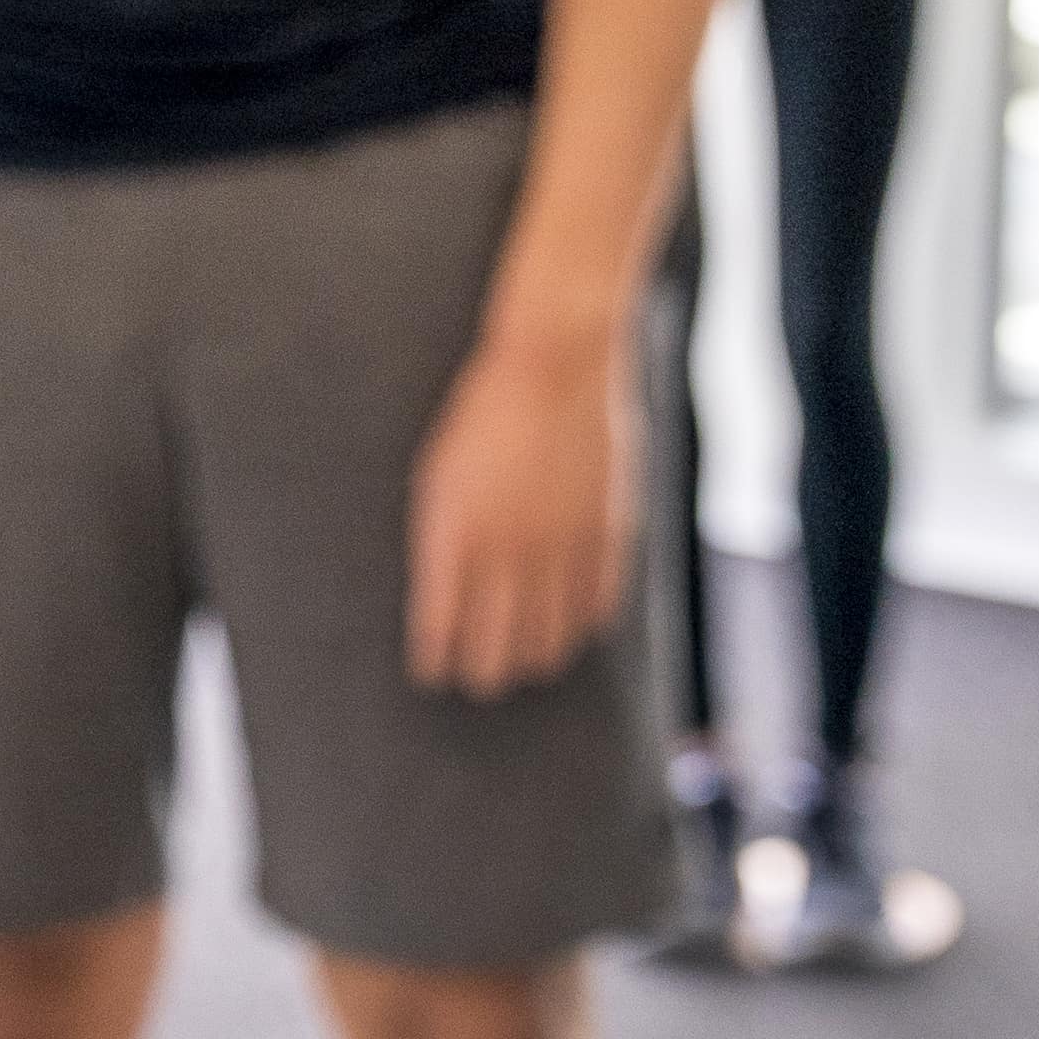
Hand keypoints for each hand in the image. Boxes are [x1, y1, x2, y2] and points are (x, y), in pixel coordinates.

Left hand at [403, 299, 635, 700]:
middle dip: (480, 671)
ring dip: (531, 657)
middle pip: (493, 653)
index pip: (440, 630)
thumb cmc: (484, 413)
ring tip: (522, 661)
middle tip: (475, 676)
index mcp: (452, 535)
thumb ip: (442, 543)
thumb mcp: (439, 477)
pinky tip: (571, 624)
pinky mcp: (605, 538)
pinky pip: (596, 609)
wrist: (552, 362)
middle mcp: (505, 552)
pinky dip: (581, 624)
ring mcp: (560, 549)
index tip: (433, 671)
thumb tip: (446, 602)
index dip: (436, 659)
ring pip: (547, 643)